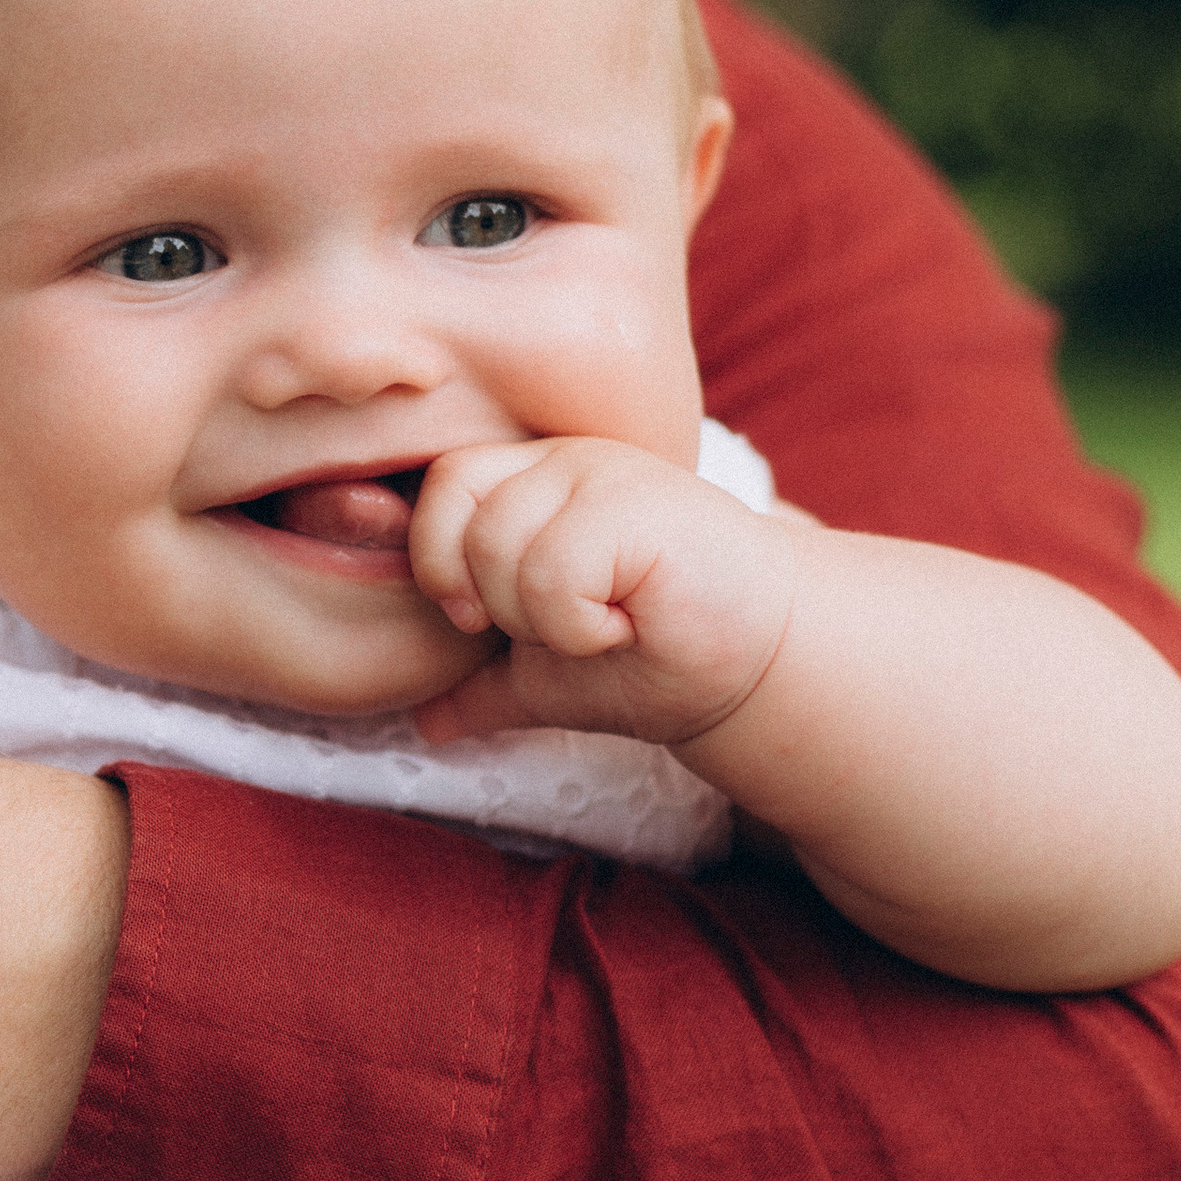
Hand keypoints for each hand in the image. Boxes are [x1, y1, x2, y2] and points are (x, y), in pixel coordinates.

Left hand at [406, 438, 794, 752]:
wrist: (757, 667)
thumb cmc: (658, 659)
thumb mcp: (551, 675)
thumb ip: (484, 685)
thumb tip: (423, 721)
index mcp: (532, 480)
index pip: (439, 488)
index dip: (442, 564)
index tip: (491, 619)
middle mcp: (562, 460)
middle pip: (457, 518)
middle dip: (497, 603)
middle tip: (566, 623)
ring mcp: (602, 471)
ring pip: (498, 548)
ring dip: (544, 619)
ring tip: (607, 620)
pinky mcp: (638, 501)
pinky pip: (551, 571)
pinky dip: (579, 624)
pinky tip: (630, 622)